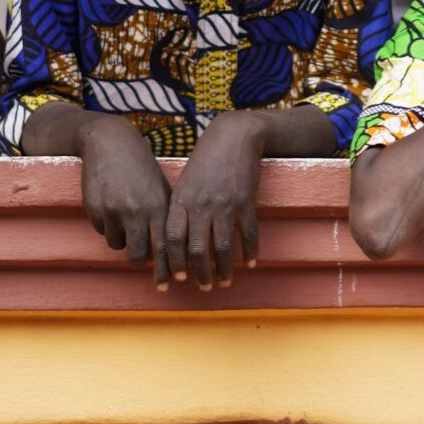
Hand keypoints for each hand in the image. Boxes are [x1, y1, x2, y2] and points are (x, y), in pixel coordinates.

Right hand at [77, 116, 173, 288]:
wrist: (109, 142)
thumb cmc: (140, 166)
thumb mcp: (160, 187)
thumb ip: (167, 215)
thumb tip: (175, 248)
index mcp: (160, 205)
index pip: (165, 247)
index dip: (166, 269)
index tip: (168, 285)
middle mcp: (138, 211)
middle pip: (138, 255)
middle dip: (140, 261)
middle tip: (143, 263)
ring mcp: (115, 211)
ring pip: (119, 245)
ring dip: (123, 240)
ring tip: (126, 219)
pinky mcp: (95, 210)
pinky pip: (103, 231)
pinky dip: (108, 226)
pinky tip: (112, 206)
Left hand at [165, 111, 269, 290]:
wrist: (235, 135)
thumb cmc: (206, 159)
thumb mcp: (186, 181)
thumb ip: (179, 208)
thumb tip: (176, 241)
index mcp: (182, 200)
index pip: (173, 239)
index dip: (174, 263)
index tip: (177, 279)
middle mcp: (202, 205)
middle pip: (197, 249)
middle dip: (200, 274)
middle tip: (204, 288)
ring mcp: (225, 204)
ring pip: (223, 247)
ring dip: (223, 270)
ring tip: (224, 282)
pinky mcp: (246, 201)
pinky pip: (248, 233)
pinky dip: (249, 252)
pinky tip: (249, 264)